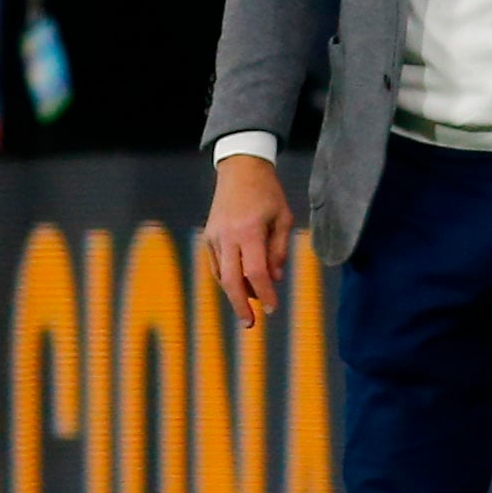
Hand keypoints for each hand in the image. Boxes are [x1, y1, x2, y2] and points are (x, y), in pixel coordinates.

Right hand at [203, 154, 293, 327]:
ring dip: (234, 293)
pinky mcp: (207, 236)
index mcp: (250, 231)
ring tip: (249, 305)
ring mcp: (214, 237)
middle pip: (231, 280)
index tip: (273, 309)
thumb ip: (279, 249)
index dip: (265, 293)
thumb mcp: (283, 217)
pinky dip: (226, 279)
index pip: (256, 272)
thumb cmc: (268, 192)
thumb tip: (275, 278)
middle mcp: (228, 236)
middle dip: (240, 305)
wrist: (240, 169)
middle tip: (250, 324)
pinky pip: (215, 265)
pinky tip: (238, 286)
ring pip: (220, 275)